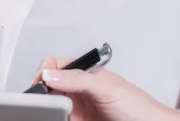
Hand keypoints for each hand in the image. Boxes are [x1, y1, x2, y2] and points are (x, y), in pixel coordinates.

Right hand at [34, 57, 179, 120]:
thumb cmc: (138, 107)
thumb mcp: (106, 88)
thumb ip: (78, 79)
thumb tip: (51, 73)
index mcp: (87, 74)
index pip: (57, 64)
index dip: (46, 70)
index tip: (42, 82)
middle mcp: (80, 90)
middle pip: (50, 86)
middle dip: (43, 90)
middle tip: (41, 100)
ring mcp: (78, 108)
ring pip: (53, 105)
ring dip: (49, 107)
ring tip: (48, 111)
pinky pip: (61, 119)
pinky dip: (56, 118)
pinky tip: (56, 118)